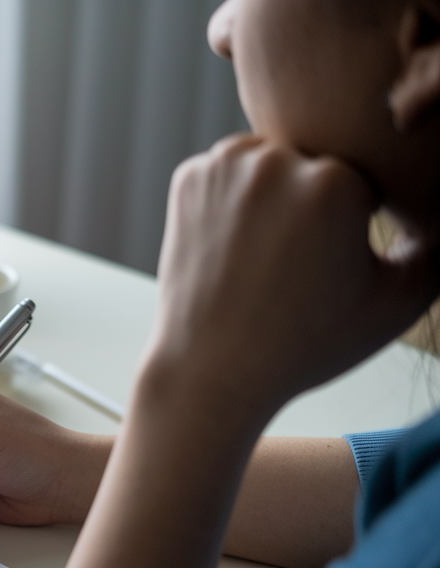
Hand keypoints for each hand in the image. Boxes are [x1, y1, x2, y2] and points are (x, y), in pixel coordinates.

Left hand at [148, 134, 438, 419]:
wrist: (213, 370)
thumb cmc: (307, 344)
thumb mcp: (398, 302)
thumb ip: (438, 249)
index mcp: (338, 182)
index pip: (364, 181)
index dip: (354, 225)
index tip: (330, 265)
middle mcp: (277, 161)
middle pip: (313, 165)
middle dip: (312, 205)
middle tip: (295, 264)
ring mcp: (224, 168)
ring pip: (268, 161)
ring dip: (272, 192)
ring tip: (266, 253)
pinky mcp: (187, 180)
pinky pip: (225, 173)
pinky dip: (231, 199)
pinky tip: (233, 246)